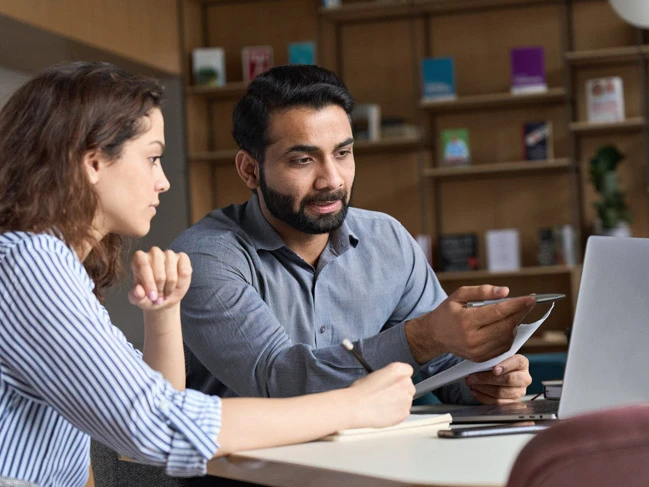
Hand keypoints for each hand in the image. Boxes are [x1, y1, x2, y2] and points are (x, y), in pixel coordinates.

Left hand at [128, 247, 191, 310]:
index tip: (152, 297)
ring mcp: (169, 254)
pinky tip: (176, 286)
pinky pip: (184, 270)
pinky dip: (181, 282)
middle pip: (158, 270)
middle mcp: (154, 253)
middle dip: (159, 287)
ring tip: (165, 294)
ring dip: (170, 287)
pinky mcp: (182, 257)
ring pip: (171, 271)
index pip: (143, 265)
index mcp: (139, 259)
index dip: (148, 282)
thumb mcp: (140, 300)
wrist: (164, 298)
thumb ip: (136, 296)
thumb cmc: (149, 296)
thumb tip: (138, 291)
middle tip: (158, 299)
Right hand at [347, 362, 414, 428]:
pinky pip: (404, 412)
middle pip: (409, 386)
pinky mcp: (404, 413)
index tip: (395, 382)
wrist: (355, 407)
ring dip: (399, 402)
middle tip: (388, 395)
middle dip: (401, 391)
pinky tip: (385, 412)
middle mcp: (405, 382)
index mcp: (397, 370)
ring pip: (407, 400)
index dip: (401, 377)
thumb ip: (387, 377)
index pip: (408, 370)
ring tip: (384, 405)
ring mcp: (406, 398)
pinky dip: (397, 414)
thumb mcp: (374, 375)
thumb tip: (389, 383)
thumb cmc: (360, 392)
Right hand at [405, 285, 534, 362]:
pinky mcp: (481, 358)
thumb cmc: (448, 312)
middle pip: (506, 326)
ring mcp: (477, 351)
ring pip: (507, 338)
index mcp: (466, 321)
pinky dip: (509, 335)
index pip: (498, 312)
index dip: (517, 305)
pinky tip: (505, 325)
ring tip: (513, 313)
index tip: (531, 298)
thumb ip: (482, 291)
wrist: (434, 335)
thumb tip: (506, 291)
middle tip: (527, 303)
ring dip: (515, 324)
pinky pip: (503, 347)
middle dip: (520, 314)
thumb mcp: (459, 295)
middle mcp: (472, 339)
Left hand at [465, 354, 531, 403]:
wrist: (500, 375)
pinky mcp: (513, 403)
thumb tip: (478, 361)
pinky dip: (483, 397)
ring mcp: (520, 392)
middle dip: (486, 378)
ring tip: (471, 383)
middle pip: (508, 379)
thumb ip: (491, 359)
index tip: (494, 370)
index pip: (517, 362)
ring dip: (482, 388)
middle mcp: (524, 378)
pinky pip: (497, 403)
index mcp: (522, 363)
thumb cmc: (496, 364)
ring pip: (500, 392)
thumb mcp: (495, 358)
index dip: (506, 366)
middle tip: (472, 377)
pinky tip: (475, 391)